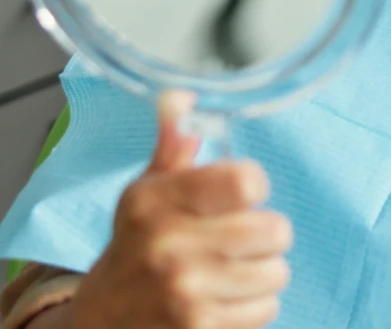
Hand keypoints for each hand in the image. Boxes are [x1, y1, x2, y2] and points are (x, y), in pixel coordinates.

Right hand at [70, 92, 291, 328]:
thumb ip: (171, 143)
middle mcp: (169, 247)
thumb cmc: (136, 246)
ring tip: (231, 269)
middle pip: (274, 230)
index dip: (253, 185)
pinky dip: (255, 304)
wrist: (100, 321)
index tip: (242, 193)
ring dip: (263, 271)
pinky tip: (225, 298)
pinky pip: (267, 308)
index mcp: (155, 203)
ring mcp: (184, 294)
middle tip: (243, 236)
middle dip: (268, 232)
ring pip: (276, 272)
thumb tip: (181, 96)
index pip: (247, 182)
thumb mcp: (145, 192)